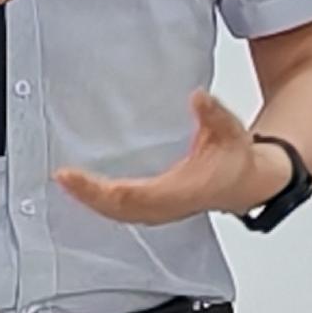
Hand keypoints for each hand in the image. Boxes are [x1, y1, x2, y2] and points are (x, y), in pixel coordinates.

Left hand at [56, 91, 287, 226]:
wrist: (249, 183)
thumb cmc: (236, 160)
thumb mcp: (228, 129)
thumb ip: (212, 113)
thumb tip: (198, 98)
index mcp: (177, 192)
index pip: (128, 196)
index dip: (97, 189)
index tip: (72, 176)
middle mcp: (164, 207)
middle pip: (116, 209)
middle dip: (86, 196)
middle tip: (62, 178)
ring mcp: (159, 212)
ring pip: (117, 214)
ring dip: (90, 201)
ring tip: (67, 183)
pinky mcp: (156, 209)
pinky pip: (122, 212)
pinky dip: (101, 203)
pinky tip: (87, 191)